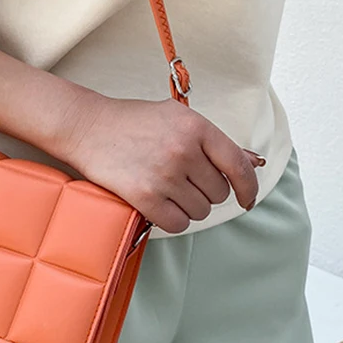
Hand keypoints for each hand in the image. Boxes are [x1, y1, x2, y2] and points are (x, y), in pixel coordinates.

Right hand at [61, 96, 265, 233]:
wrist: (88, 127)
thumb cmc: (134, 122)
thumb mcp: (178, 118)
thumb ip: (216, 143)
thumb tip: (254, 163)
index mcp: (196, 127)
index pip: (238, 166)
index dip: (249, 188)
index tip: (247, 200)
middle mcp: (183, 150)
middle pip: (219, 193)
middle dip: (206, 192)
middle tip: (182, 180)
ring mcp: (164, 174)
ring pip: (200, 211)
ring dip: (188, 207)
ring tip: (166, 188)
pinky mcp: (144, 196)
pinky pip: (178, 224)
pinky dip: (173, 220)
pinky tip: (160, 205)